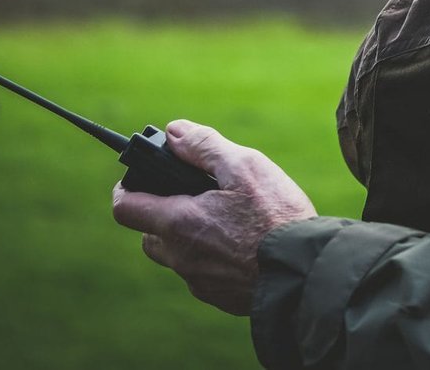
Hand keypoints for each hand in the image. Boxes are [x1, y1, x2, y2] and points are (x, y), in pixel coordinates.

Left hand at [111, 119, 316, 314]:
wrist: (304, 273)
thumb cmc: (275, 216)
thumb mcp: (243, 166)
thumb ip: (204, 146)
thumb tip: (173, 131)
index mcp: (177, 223)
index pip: (125, 208)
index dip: (126, 188)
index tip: (138, 178)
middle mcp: (181, 257)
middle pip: (149, 235)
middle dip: (162, 214)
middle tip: (194, 197)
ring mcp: (200, 282)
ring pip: (178, 256)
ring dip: (189, 237)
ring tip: (226, 220)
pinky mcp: (220, 297)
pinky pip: (203, 275)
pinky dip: (212, 258)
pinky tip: (243, 245)